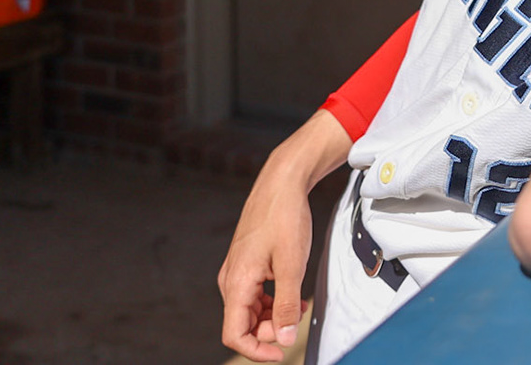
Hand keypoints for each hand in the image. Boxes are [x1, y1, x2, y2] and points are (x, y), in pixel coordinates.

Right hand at [219, 173, 314, 360]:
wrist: (281, 183)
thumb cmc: (285, 217)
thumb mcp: (292, 265)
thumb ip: (287, 305)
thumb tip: (285, 338)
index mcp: (237, 283)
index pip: (235, 335)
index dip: (257, 350)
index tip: (282, 353)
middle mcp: (231, 280)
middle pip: (244, 324)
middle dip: (270, 330)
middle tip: (296, 319)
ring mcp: (238, 271)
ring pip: (251, 310)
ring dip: (273, 315)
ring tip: (298, 305)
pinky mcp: (247, 264)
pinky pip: (255, 294)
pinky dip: (273, 300)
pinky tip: (292, 293)